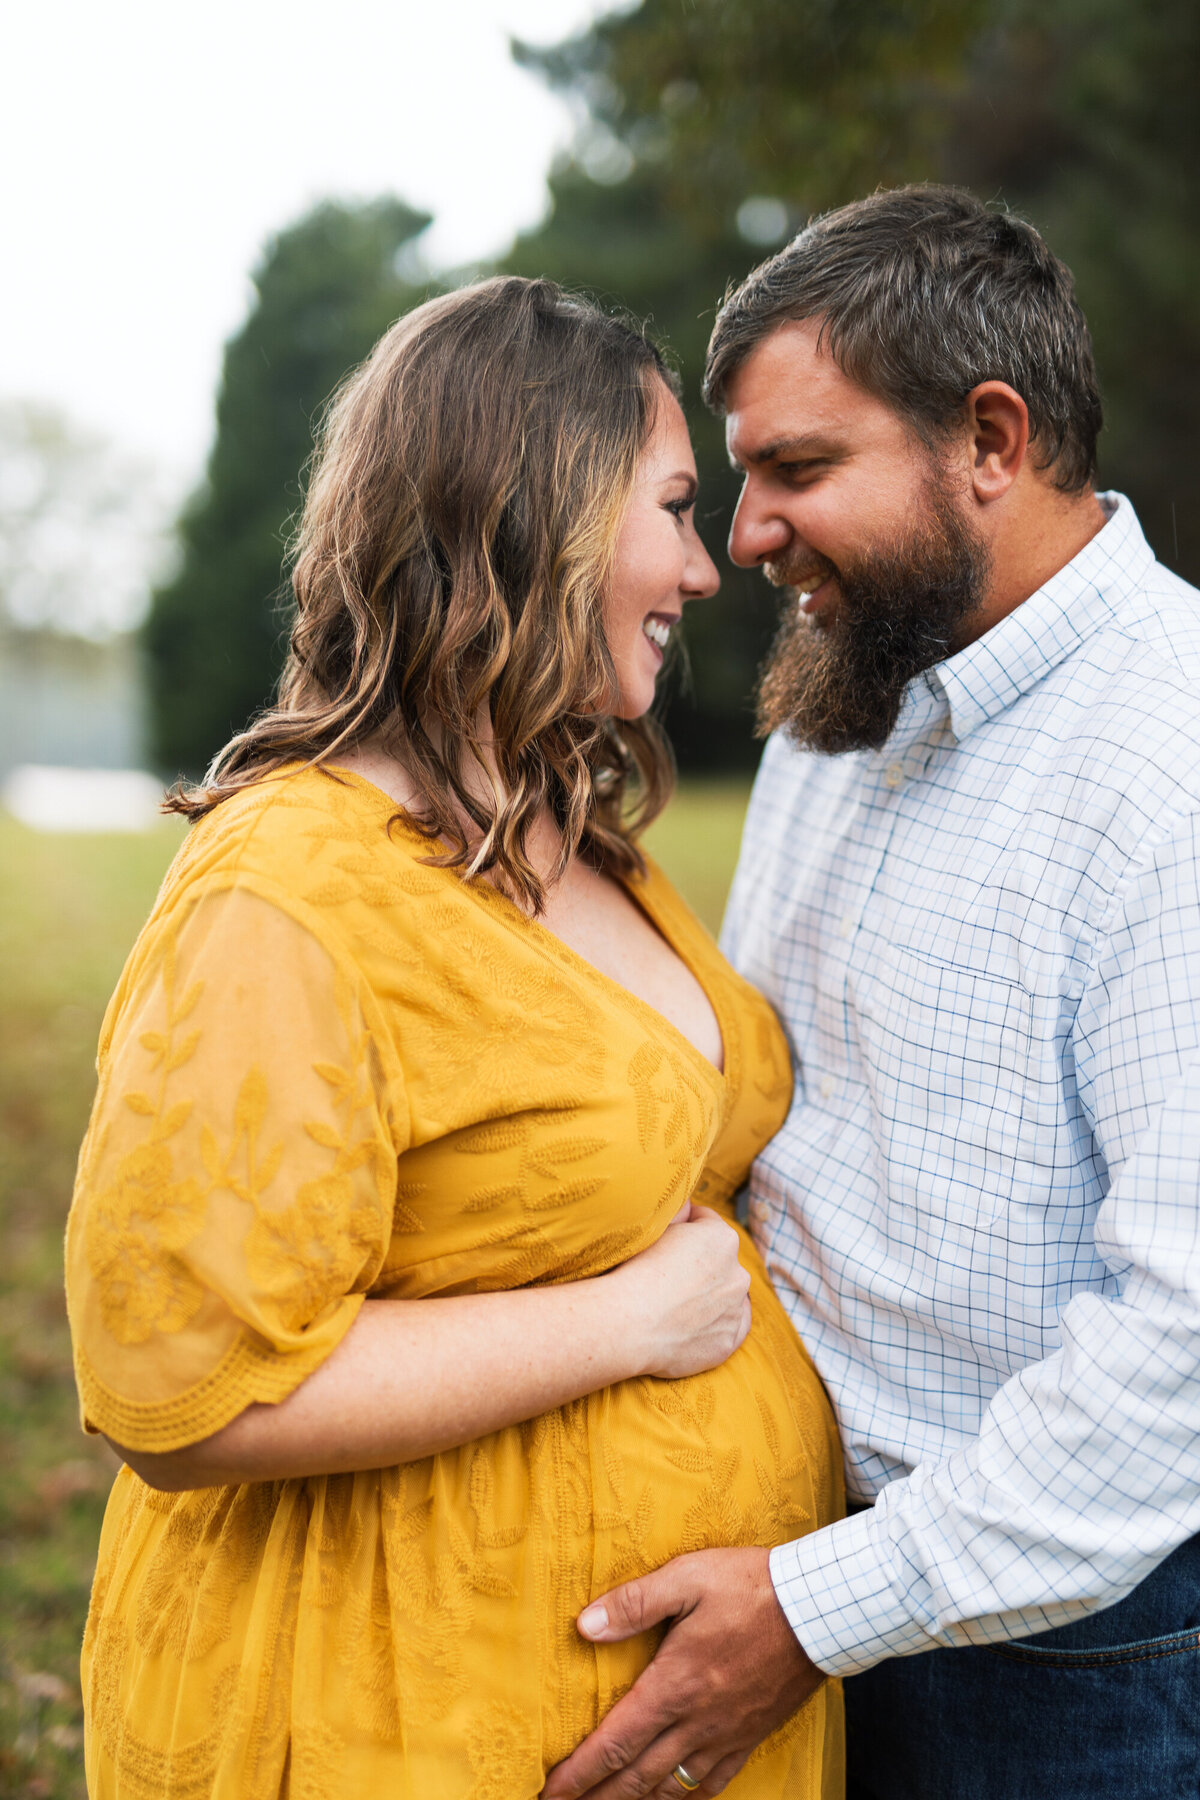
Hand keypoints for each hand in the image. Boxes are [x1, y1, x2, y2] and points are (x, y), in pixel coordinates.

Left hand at [541, 1547, 822, 1797]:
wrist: (819, 1609)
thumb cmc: (751, 1587)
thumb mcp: (687, 1578)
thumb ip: (634, 1603)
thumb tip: (584, 1626)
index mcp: (674, 1685)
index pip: (615, 1742)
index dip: (579, 1773)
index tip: (550, 1791)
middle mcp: (696, 1721)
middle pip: (636, 1778)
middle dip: (596, 1799)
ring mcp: (725, 1734)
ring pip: (671, 1788)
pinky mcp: (750, 1736)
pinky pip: (711, 1784)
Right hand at [612, 1204, 751, 1379]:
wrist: (628, 1322)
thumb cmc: (635, 1270)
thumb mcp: (655, 1226)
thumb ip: (678, 1212)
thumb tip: (687, 1207)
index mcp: (722, 1238)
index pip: (706, 1222)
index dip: (685, 1226)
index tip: (669, 1235)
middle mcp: (738, 1273)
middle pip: (720, 1261)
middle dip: (701, 1263)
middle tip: (669, 1273)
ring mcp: (735, 1310)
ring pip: (726, 1294)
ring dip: (710, 1294)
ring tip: (677, 1302)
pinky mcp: (728, 1341)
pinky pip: (730, 1328)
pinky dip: (718, 1324)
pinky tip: (695, 1323)